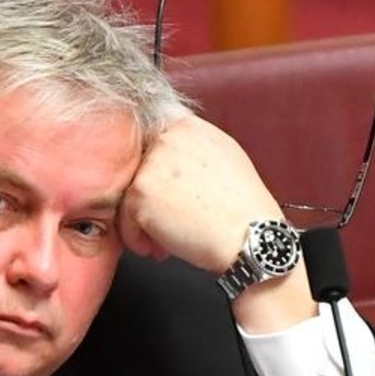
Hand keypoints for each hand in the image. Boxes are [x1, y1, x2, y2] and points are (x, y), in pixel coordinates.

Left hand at [118, 112, 282, 271]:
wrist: (250, 234)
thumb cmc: (242, 206)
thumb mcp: (224, 156)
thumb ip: (193, 149)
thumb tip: (170, 155)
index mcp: (187, 127)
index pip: (153, 147)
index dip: (157, 177)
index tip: (164, 197)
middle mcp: (166, 139)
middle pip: (140, 174)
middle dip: (151, 203)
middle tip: (169, 225)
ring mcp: (150, 166)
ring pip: (130, 198)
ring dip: (143, 223)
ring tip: (165, 242)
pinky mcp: (140, 194)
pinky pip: (125, 220)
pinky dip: (136, 239)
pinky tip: (158, 248)